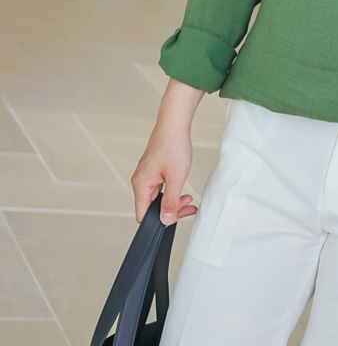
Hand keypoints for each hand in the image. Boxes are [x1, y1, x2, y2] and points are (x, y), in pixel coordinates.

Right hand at [132, 88, 199, 229]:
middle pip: (152, 209)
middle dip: (172, 211)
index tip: (176, 216)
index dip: (159, 221)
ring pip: (158, 200)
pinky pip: (161, 190)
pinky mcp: (153, 172)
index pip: (143, 215)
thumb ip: (170, 202)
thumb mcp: (176, 178)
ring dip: (174, 202)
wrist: (174, 124)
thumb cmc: (173, 146)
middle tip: (188, 207)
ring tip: (188, 199)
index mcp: (141, 185)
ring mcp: (146, 177)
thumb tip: (165, 220)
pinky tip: (183, 192)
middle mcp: (141, 182)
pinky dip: (173, 193)